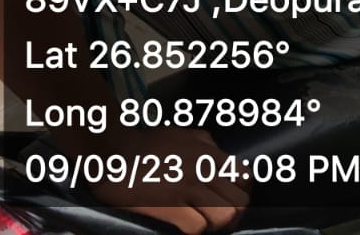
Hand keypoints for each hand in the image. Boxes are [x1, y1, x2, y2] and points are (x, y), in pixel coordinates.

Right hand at [88, 126, 247, 233]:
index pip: (246, 178)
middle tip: (213, 219)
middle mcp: (205, 169)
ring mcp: (189, 187)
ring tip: (200, 223)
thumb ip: (205, 144)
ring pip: (225, 216)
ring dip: (215, 225)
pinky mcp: (170, 205)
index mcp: (209, 153)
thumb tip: (216, 153)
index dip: (239, 194)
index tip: (226, 201)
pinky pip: (198, 227)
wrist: (114, 150)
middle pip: (240, 202)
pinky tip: (182, 225)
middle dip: (230, 215)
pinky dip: (193, 230)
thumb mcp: (183, 133)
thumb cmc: (146, 143)